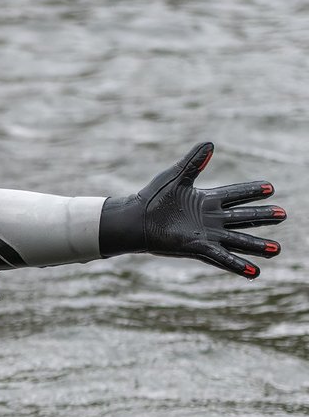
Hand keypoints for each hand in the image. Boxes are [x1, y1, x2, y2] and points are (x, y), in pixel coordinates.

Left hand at [102, 142, 285, 276]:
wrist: (134, 218)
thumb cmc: (152, 197)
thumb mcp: (176, 176)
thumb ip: (193, 162)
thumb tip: (209, 144)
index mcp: (206, 200)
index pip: (235, 194)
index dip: (252, 191)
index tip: (271, 187)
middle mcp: (210, 219)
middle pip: (242, 217)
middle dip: (262, 217)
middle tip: (283, 214)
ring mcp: (206, 234)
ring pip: (238, 240)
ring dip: (257, 245)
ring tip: (277, 249)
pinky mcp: (198, 246)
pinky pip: (222, 257)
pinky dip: (237, 264)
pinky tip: (254, 272)